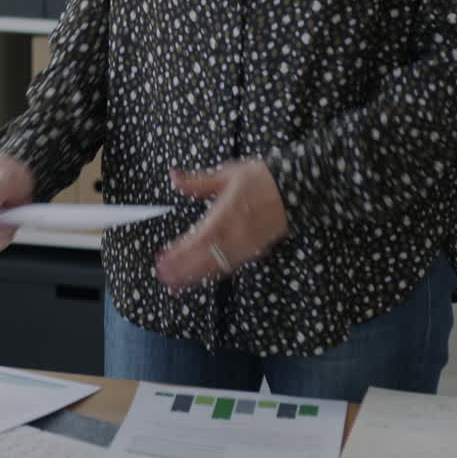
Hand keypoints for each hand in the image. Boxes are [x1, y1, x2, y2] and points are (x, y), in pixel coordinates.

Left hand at [155, 159, 287, 289]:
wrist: (292, 190)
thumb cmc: (260, 181)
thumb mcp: (227, 174)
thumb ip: (197, 182)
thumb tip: (175, 177)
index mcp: (228, 213)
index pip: (201, 237)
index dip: (182, 251)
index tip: (164, 258)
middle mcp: (237, 233)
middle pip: (207, 257)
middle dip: (184, 269)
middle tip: (164, 277)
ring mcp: (246, 245)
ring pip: (218, 266)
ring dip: (195, 276)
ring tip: (175, 284)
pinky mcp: (252, 251)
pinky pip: (230, 267)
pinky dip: (212, 275)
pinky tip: (197, 278)